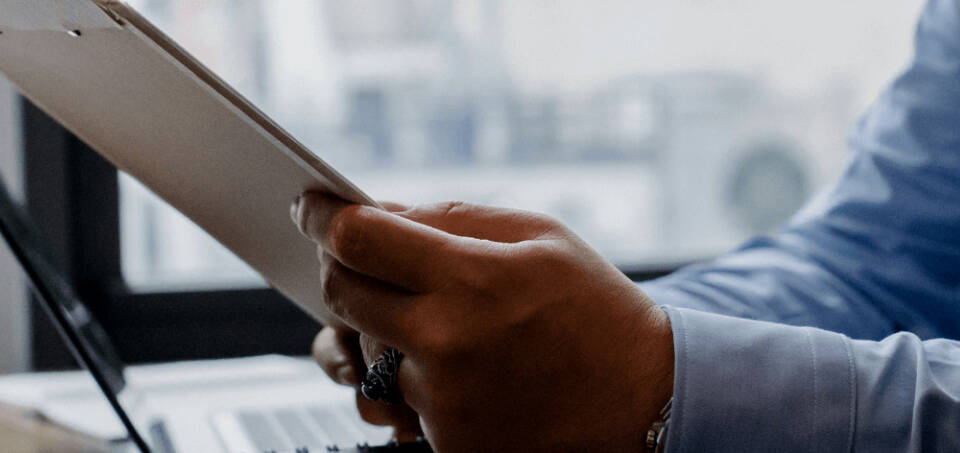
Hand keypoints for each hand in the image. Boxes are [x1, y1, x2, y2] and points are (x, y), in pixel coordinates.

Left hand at [292, 194, 672, 451]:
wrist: (646, 398)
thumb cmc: (593, 308)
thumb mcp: (539, 236)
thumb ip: (450, 218)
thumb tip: (375, 211)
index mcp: (471, 279)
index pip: (357, 239)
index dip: (323, 216)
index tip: (312, 207)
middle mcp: (447, 344)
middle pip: (342, 295)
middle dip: (341, 269)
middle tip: (358, 259)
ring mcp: (443, 403)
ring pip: (362, 356)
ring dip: (377, 332)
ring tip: (426, 322)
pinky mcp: (446, 445)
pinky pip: (394, 404)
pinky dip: (413, 382)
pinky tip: (458, 370)